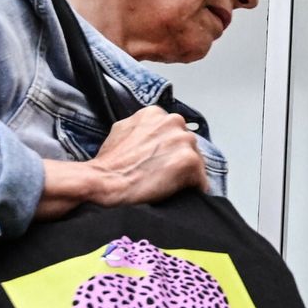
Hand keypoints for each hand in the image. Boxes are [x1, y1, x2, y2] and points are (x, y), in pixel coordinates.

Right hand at [34, 106, 207, 219]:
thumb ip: (142, 128)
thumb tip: (150, 137)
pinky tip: (176, 194)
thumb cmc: (110, 163)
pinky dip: (193, 189)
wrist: (105, 182)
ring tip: (167, 186)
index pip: (173, 131)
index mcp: (156, 113)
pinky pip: (201, 180)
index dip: (168, 150)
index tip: (160, 162)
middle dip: (178, 159)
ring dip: (186, 174)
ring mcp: (183, 140)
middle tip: (162, 176)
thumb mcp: (122, 131)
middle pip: (188, 144)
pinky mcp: (190, 161)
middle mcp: (173, 121)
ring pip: (197, 161)